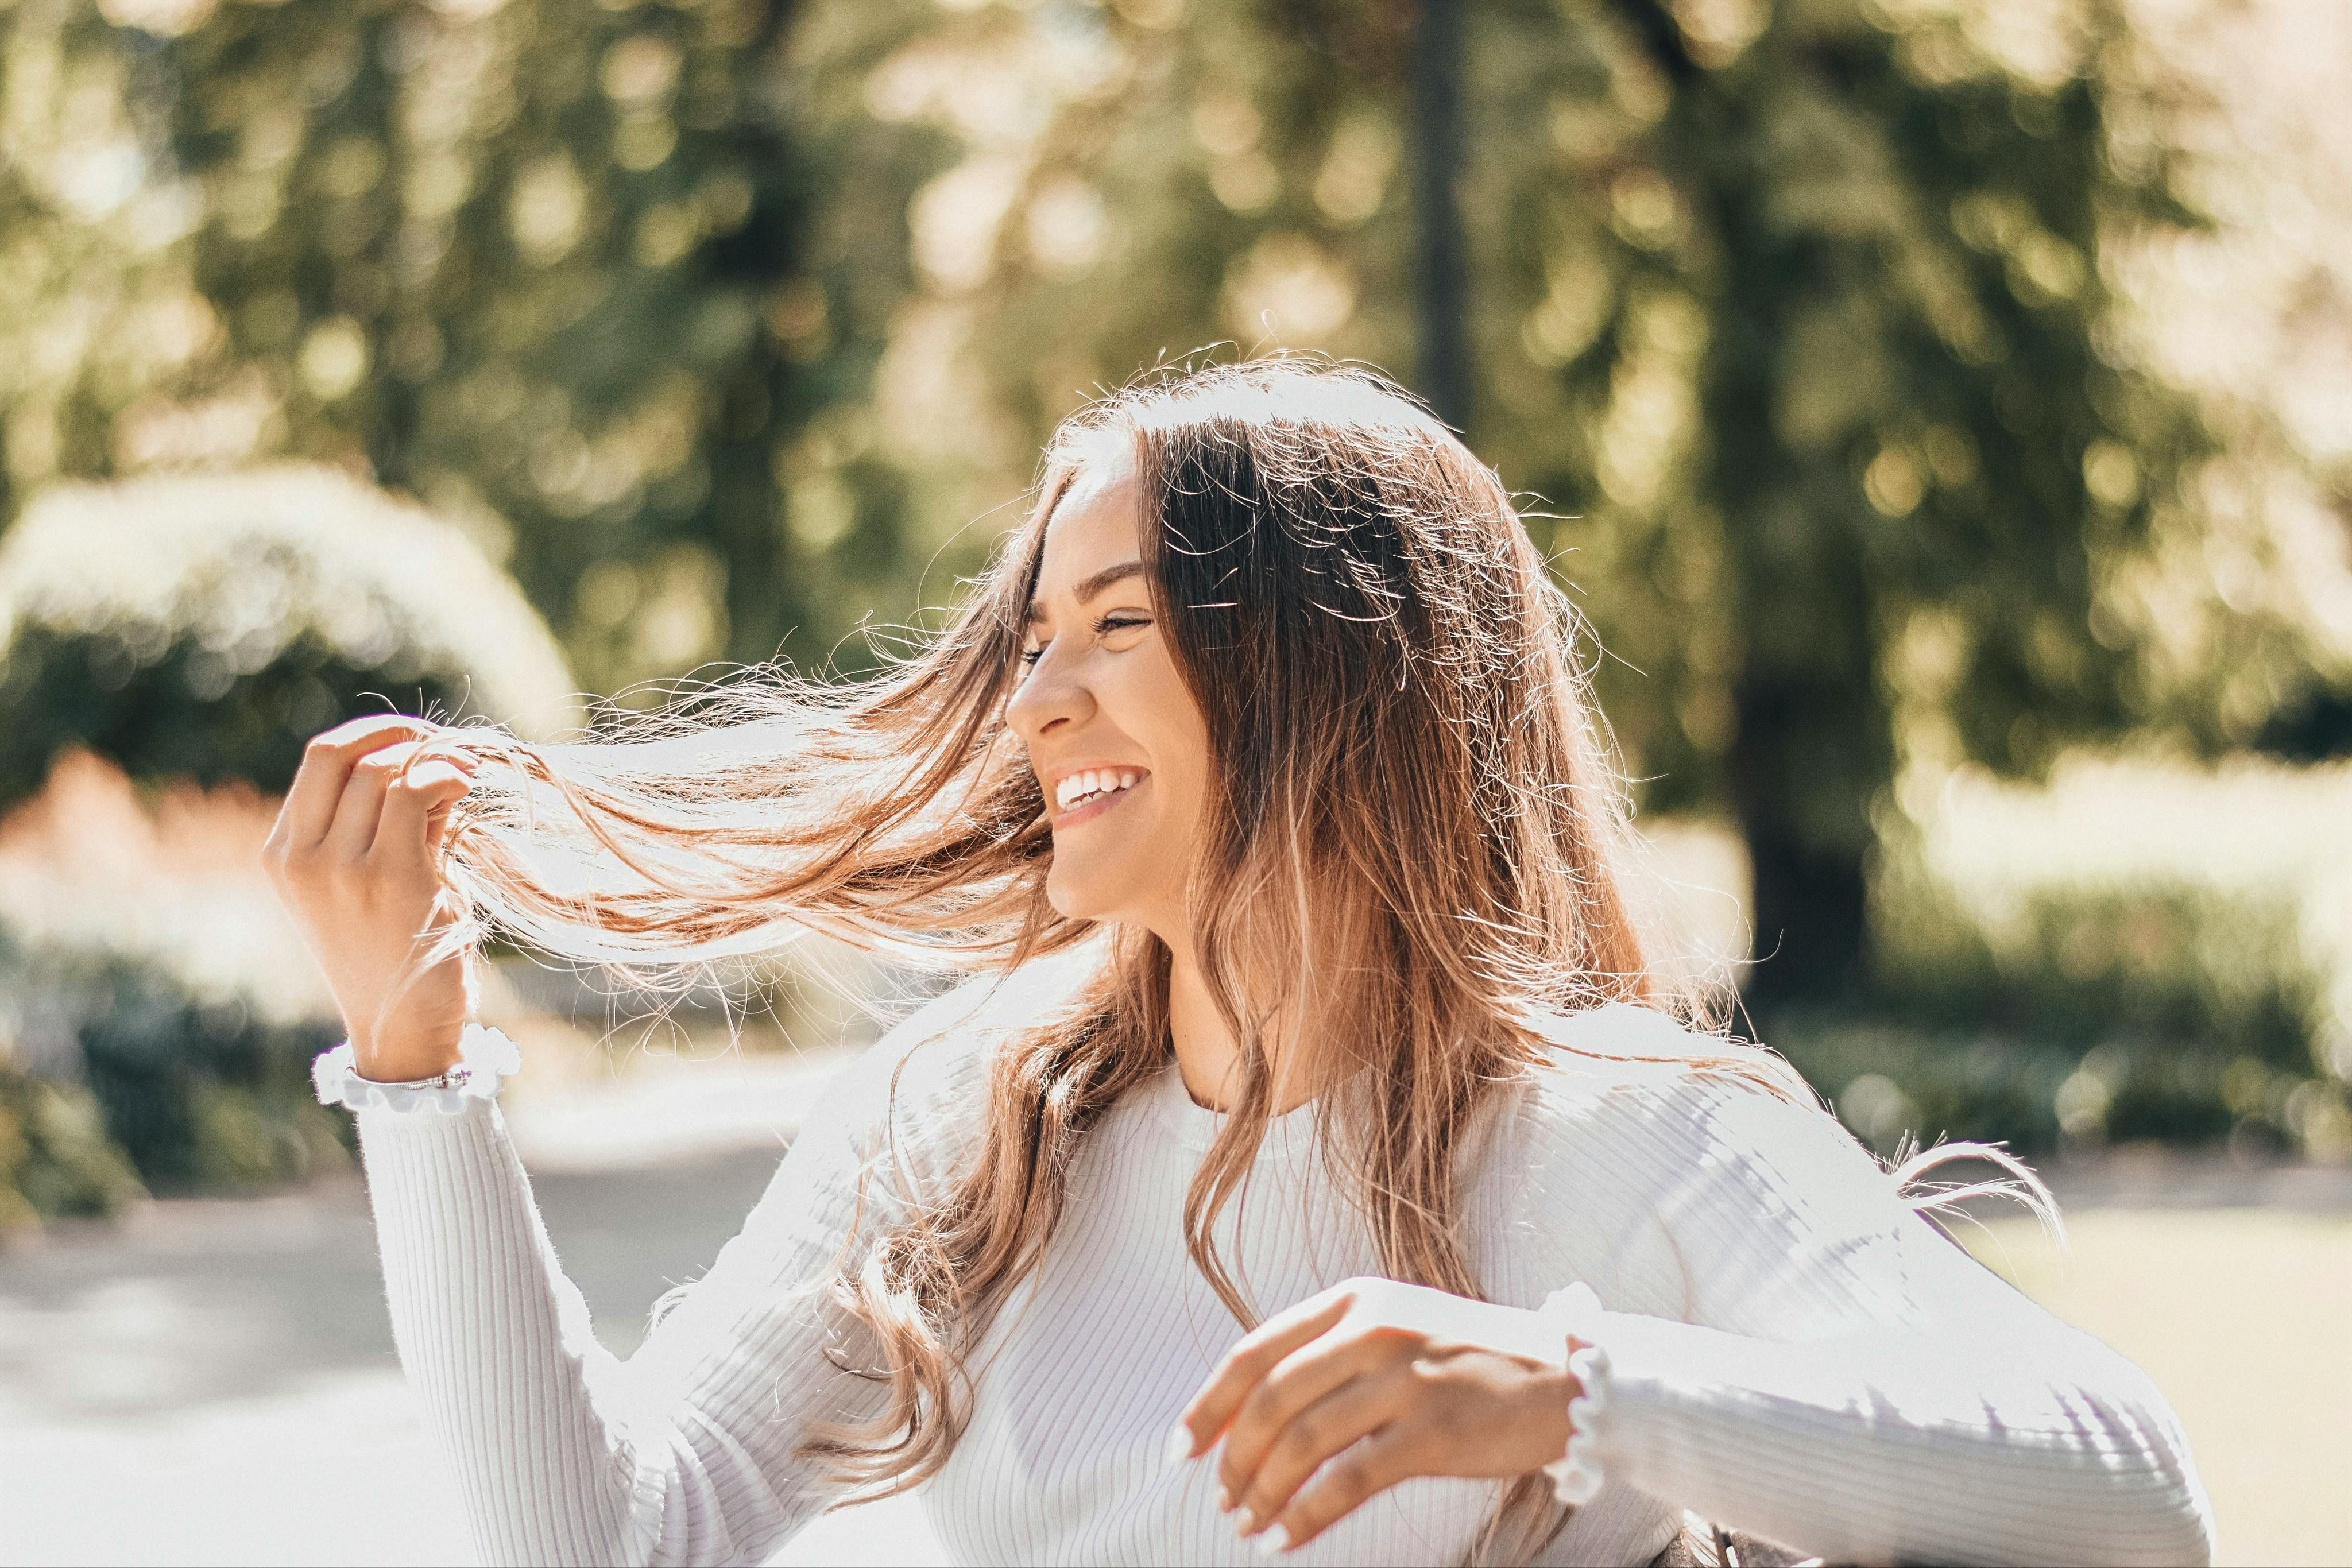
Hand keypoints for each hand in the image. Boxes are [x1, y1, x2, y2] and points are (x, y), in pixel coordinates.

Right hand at [262, 715, 480, 1080]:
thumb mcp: (374, 878)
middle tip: (447, 746)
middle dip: (400, 735)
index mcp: (283, 854)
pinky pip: (414, 792)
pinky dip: (446, 776)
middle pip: (342, 753)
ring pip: (383, 770)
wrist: (403, 1030)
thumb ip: (387, 822)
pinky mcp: (388, 878)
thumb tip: (425, 758)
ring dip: (433, 758)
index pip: (318, 760)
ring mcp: (340, 868)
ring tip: (466, 777)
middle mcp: (301, 858)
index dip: (371, 733)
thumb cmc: (396, 952)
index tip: (416, 738)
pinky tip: (468, 787)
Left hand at [1170, 1275, 1580, 1552]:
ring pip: (1301, 1441)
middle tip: (1222, 1496)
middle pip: (1269, 1398)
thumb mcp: (1396, 1329)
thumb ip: (1333, 1353)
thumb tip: (1254, 1407)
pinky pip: (1347, 1481)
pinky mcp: (1433, 1431)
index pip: (1254, 1350)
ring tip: (1247, 1522)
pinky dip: (1304, 1515)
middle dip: (1231, 1456)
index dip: (1208, 1404)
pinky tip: (1284, 1539)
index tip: (1181, 1448)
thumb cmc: (1469, 1360)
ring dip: (1262, 1490)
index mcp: (1355, 1299)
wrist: (1564, 1378)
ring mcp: (1404, 1379)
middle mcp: (1374, 1329)